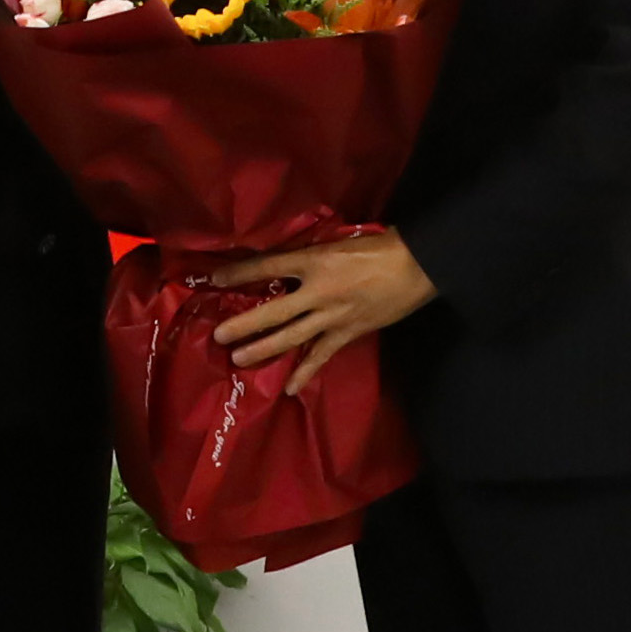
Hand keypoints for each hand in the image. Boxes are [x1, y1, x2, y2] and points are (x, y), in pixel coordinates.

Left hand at [205, 229, 433, 391]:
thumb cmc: (376, 247)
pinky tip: (288, 389)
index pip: (268, 266)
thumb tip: (280, 264)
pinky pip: (321, 355)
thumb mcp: (334, 243)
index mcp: (313, 261)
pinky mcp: (348, 332)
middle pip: (273, 310)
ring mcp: (332, 315)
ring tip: (239, 359)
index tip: (216, 278)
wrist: (414, 265)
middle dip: (244, 323)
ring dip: (264, 349)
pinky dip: (305, 373)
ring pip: (291, 336)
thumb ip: (308, 255)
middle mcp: (318, 290)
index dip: (240, 272)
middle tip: (219, 335)